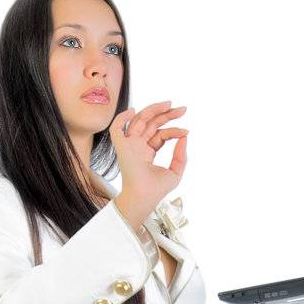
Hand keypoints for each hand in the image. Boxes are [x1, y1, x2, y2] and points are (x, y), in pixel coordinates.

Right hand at [110, 101, 188, 226]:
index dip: (173, 131)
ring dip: (153, 110)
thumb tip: (185, 135)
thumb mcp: (175, 172)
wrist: (144, 198)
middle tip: (182, 110)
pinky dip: (122, 117)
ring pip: (138, 120)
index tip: (186, 131)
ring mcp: (129, 145)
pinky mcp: (121, 146)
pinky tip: (133, 110)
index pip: (160, 134)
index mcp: (147, 152)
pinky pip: (116, 128)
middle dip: (166, 114)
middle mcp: (137, 147)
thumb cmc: (157, 190)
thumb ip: (181, 155)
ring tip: (170, 104)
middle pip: (151, 124)